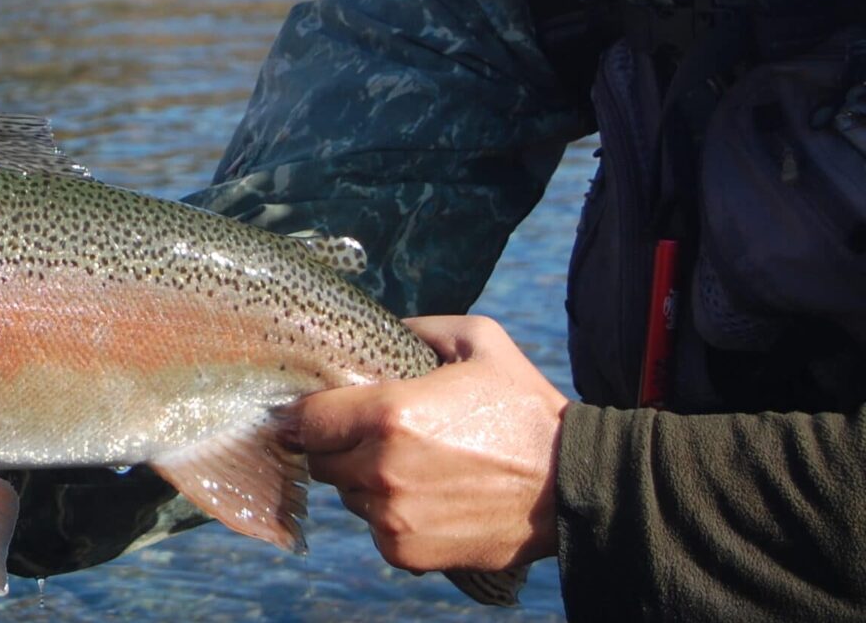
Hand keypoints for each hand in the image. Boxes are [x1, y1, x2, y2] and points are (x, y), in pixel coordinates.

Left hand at [287, 315, 569, 572]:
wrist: (571, 484)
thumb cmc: (524, 408)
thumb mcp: (480, 342)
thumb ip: (421, 328)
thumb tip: (381, 327)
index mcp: (390, 414)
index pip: (307, 419)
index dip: (311, 414)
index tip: (323, 411)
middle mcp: (381, 468)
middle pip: (321, 460)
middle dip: (338, 446)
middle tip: (372, 436)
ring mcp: (392, 515)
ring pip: (347, 496)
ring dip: (363, 481)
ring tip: (408, 466)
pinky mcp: (407, 551)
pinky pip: (374, 528)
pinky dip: (389, 515)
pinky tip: (423, 497)